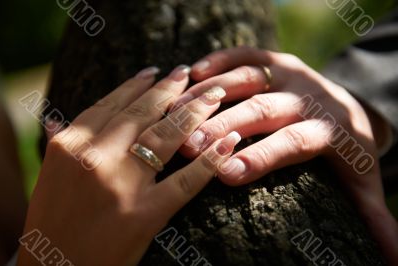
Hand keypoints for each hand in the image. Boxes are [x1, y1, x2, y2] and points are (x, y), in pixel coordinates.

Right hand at [17, 66, 240, 265]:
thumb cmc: (50, 224)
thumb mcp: (47, 177)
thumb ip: (57, 144)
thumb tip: (54, 119)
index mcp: (69, 145)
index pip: (110, 104)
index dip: (135, 85)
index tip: (155, 72)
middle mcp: (96, 157)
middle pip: (142, 112)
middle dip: (170, 88)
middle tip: (189, 72)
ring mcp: (122, 184)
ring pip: (166, 135)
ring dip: (195, 111)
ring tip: (214, 93)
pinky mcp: (146, 213)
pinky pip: (186, 180)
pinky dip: (211, 159)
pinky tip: (229, 142)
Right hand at [174, 47, 397, 263]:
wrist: (348, 106)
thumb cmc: (346, 152)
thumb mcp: (363, 183)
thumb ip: (375, 219)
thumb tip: (394, 263)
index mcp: (331, 129)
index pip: (295, 142)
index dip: (262, 157)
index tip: (225, 174)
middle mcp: (310, 97)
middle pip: (265, 109)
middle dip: (224, 127)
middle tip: (189, 147)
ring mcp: (292, 73)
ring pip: (250, 79)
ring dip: (211, 94)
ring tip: (177, 113)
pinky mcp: (276, 60)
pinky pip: (246, 54)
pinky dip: (220, 60)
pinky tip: (194, 72)